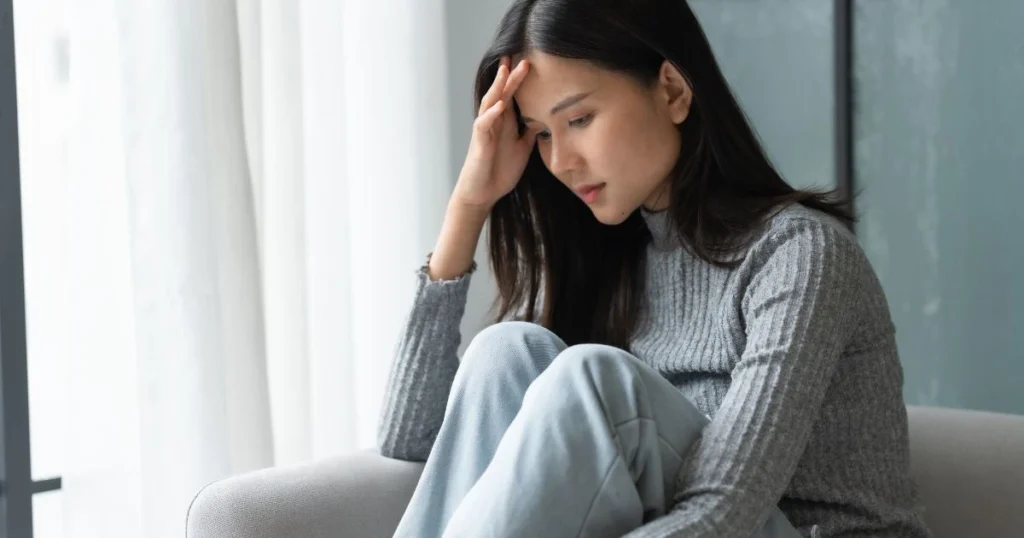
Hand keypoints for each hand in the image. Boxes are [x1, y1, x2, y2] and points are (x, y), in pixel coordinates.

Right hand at [452, 56, 536, 210]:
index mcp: (504, 123)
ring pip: (490, 103)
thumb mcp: (522, 149)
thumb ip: (530, 133)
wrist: (482, 193)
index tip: (529, 62)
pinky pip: (483, 125)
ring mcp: (485, 132)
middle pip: (501, 94)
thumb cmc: (499, 171)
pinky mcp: (479, 144)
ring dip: (498, 87)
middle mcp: (493, 123)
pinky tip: (500, 105)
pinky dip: (491, 114)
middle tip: (522, 58)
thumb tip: (545, 119)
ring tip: (506, 71)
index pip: (511, 96)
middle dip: (510, 76)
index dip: (518, 80)